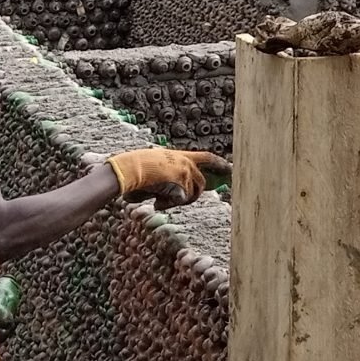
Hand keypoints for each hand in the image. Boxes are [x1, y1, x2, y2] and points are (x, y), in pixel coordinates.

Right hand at [107, 148, 223, 201]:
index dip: (220, 164)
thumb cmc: (135, 169)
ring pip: (190, 195)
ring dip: (177, 201)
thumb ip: (170, 176)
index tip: (231, 170)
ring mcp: (184, 174)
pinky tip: (156, 202)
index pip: (208, 158)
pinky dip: (167, 205)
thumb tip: (175, 193)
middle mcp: (186, 163)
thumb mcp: (157, 167)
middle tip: (181, 200)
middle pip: (201, 183)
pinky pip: (180, 201)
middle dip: (193, 195)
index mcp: (181, 155)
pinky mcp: (180, 185)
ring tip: (159, 200)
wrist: (128, 169)